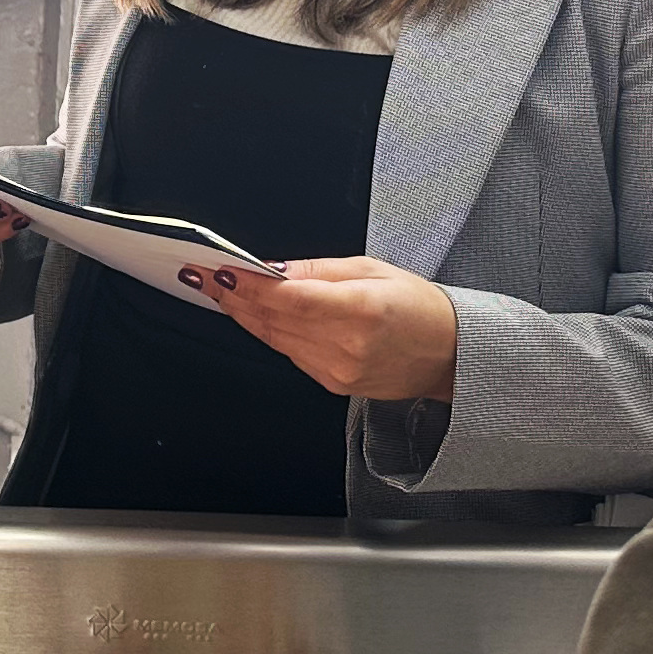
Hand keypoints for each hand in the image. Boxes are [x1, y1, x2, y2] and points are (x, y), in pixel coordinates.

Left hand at [185, 254, 459, 403]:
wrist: (450, 354)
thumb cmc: (419, 306)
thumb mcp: (373, 269)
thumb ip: (319, 270)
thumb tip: (274, 270)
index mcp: (361, 309)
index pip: (289, 299)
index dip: (249, 286)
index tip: (220, 271)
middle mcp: (347, 345)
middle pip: (274, 321)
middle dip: (234, 297)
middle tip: (202, 277)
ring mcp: (338, 370)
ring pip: (276, 340)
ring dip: (244, 315)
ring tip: (218, 291)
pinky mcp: (333, 384)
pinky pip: (291, 354)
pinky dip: (270, 333)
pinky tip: (253, 315)